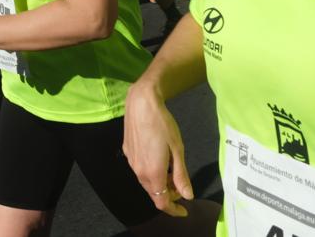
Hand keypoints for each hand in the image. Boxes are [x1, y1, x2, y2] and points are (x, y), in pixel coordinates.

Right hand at [123, 82, 192, 217]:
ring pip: (146, 181)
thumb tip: (187, 195)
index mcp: (152, 173)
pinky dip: (151, 172)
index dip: (173, 210)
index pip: (162, 202)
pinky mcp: (127, 151)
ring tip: (172, 171)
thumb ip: (181, 175)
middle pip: (153, 193)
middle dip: (168, 194)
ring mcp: (131, 161)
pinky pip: (140, 169)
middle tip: (181, 186)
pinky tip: (159, 158)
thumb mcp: (177, 150)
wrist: (141, 103)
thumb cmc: (163, 124)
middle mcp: (139, 171)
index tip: (184, 210)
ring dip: (159, 183)